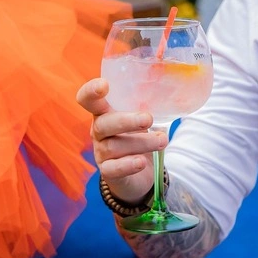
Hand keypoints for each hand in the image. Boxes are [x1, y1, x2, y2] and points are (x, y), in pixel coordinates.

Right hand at [77, 78, 167, 204]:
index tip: (105, 85)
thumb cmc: (138, 136)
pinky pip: (113, 168)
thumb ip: (146, 105)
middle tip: (149, 119)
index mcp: (104, 113)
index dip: (91, 91)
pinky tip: (141, 162)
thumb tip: (169, 91)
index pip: (88, 100)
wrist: (140, 172)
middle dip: (127, 121)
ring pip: (115, 146)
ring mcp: (101, 152)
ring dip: (142, 143)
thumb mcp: (141, 119)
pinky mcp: (108, 171)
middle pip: (104, 124)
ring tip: (162, 140)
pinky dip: (128, 164)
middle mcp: (98, 131)